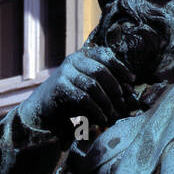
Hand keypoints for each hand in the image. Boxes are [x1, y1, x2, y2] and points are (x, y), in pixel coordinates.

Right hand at [17, 44, 136, 141]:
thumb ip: (105, 84)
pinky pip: (83, 98)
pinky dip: (96, 110)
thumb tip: (130, 89)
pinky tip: (102, 119)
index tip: (131, 81)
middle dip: (115, 87)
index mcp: (82, 56)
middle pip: (100, 70)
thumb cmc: (70, 98)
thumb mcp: (88, 86)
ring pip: (93, 85)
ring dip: (106, 102)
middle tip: (123, 101)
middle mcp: (73, 61)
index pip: (105, 55)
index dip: (120, 68)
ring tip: (113, 114)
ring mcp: (65, 73)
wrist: (42, 108)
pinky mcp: (60, 88)